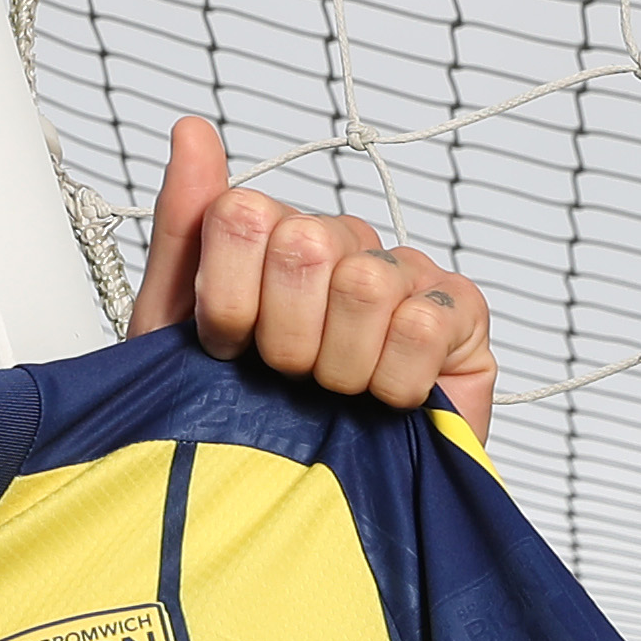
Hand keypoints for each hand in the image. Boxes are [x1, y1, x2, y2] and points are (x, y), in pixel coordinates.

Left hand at [132, 115, 496, 423]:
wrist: (296, 512)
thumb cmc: (237, 422)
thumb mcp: (177, 329)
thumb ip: (186, 224)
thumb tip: (192, 128)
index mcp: (273, 235)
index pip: (241, 212)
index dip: (226, 300)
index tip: (225, 348)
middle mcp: (342, 244)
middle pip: (302, 244)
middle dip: (283, 337)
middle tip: (286, 378)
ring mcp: (405, 275)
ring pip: (366, 284)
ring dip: (339, 366)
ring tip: (335, 396)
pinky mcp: (463, 315)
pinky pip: (424, 323)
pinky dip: (395, 380)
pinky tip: (386, 400)